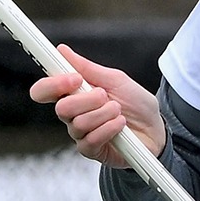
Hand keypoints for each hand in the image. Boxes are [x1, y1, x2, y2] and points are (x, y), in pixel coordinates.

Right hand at [27, 45, 165, 168]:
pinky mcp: (91, 150)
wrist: (156, 127)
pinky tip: (120, 125)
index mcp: (73, 94)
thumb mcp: (115, 79)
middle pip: (61, 108)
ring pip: (79, 123)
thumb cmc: (135, 103)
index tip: (75, 78)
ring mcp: (80, 134)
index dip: (53, 84)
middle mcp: (72, 114)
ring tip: (119, 111)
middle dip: (87, 100)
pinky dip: (109, 128)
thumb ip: (88, 68)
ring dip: (105, 114)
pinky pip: (90, 140)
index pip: (44, 91)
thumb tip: (62, 50)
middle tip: (105, 95)